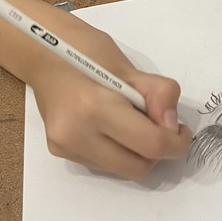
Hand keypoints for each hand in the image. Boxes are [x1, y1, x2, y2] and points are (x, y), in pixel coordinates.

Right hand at [30, 57, 192, 180]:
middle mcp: (76, 135)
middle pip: (138, 167)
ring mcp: (65, 147)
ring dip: (137, 152)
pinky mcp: (60, 152)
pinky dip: (118, 150)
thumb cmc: (86, 50)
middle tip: (160, 125)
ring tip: (131, 121)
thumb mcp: (129, 66)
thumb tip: (172, 127)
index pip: (150, 144)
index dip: (176, 142)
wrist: (39, 52)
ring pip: (122, 170)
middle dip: (158, 151)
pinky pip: (104, 164)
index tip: (182, 130)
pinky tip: (110, 125)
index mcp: (95, 108)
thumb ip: (158, 94)